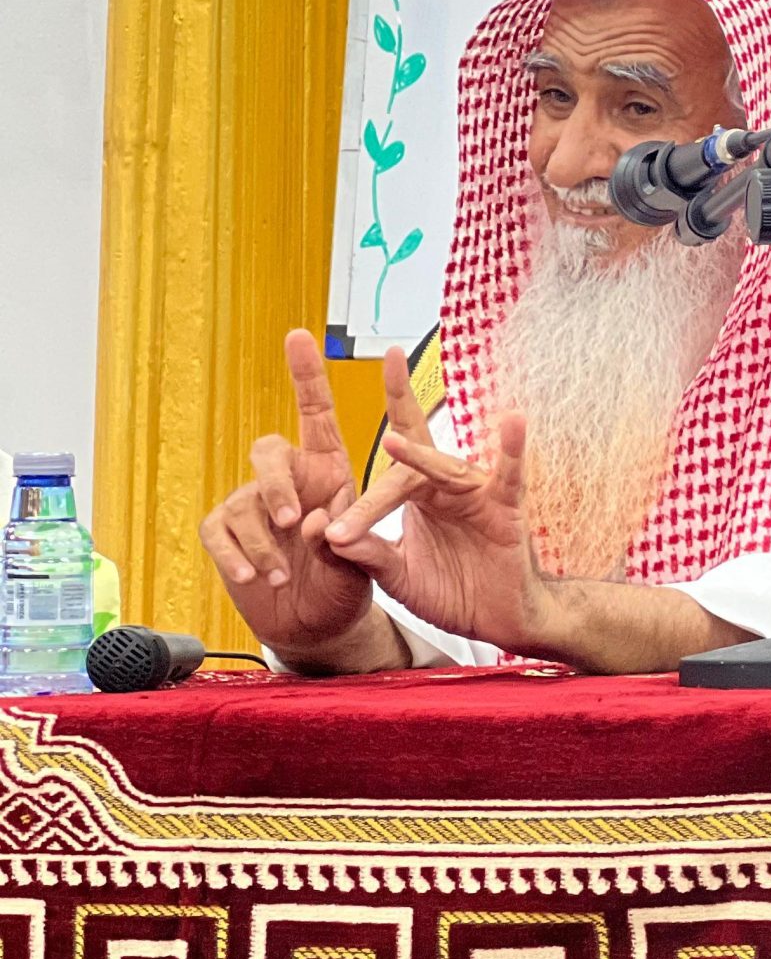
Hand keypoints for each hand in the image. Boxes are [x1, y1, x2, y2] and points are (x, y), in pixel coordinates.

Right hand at [198, 330, 380, 662]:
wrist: (320, 623)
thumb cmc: (349, 581)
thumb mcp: (363, 559)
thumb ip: (346, 539)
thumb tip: (314, 523)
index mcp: (330, 469)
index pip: (317, 413)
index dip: (307, 375)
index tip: (299, 335)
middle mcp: (290, 478)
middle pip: (268, 452)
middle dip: (275, 483)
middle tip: (291, 519)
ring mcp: (254, 503)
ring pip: (245, 503)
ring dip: (263, 544)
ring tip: (283, 576)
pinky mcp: (227, 533)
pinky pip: (218, 532)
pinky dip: (235, 556)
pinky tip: (253, 577)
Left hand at [323, 348, 553, 655]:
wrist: (499, 620)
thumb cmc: (453, 591)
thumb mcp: (397, 575)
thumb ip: (368, 553)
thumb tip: (329, 532)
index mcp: (417, 496)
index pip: (387, 463)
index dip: (362, 451)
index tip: (333, 425)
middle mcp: (445, 486)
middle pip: (417, 441)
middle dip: (402, 396)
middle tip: (390, 354)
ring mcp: (477, 495)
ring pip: (445, 469)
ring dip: (421, 456)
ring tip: (393, 440)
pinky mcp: (506, 510)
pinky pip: (510, 477)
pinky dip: (512, 450)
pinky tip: (513, 422)